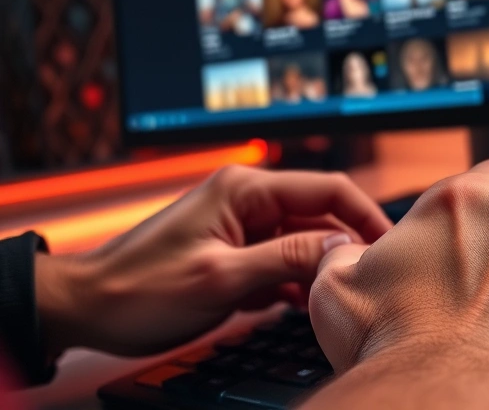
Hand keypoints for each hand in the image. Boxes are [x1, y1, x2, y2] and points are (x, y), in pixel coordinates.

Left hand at [35, 166, 391, 357]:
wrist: (89, 310)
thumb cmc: (140, 289)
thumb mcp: (221, 277)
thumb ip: (286, 259)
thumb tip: (343, 247)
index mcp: (245, 189)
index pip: (327, 189)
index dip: (365, 215)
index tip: (390, 246)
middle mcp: (249, 201)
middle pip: (320, 216)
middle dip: (346, 247)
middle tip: (369, 279)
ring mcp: (243, 228)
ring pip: (305, 243)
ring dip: (321, 269)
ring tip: (338, 296)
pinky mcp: (238, 255)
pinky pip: (284, 263)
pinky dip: (298, 283)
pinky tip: (304, 305)